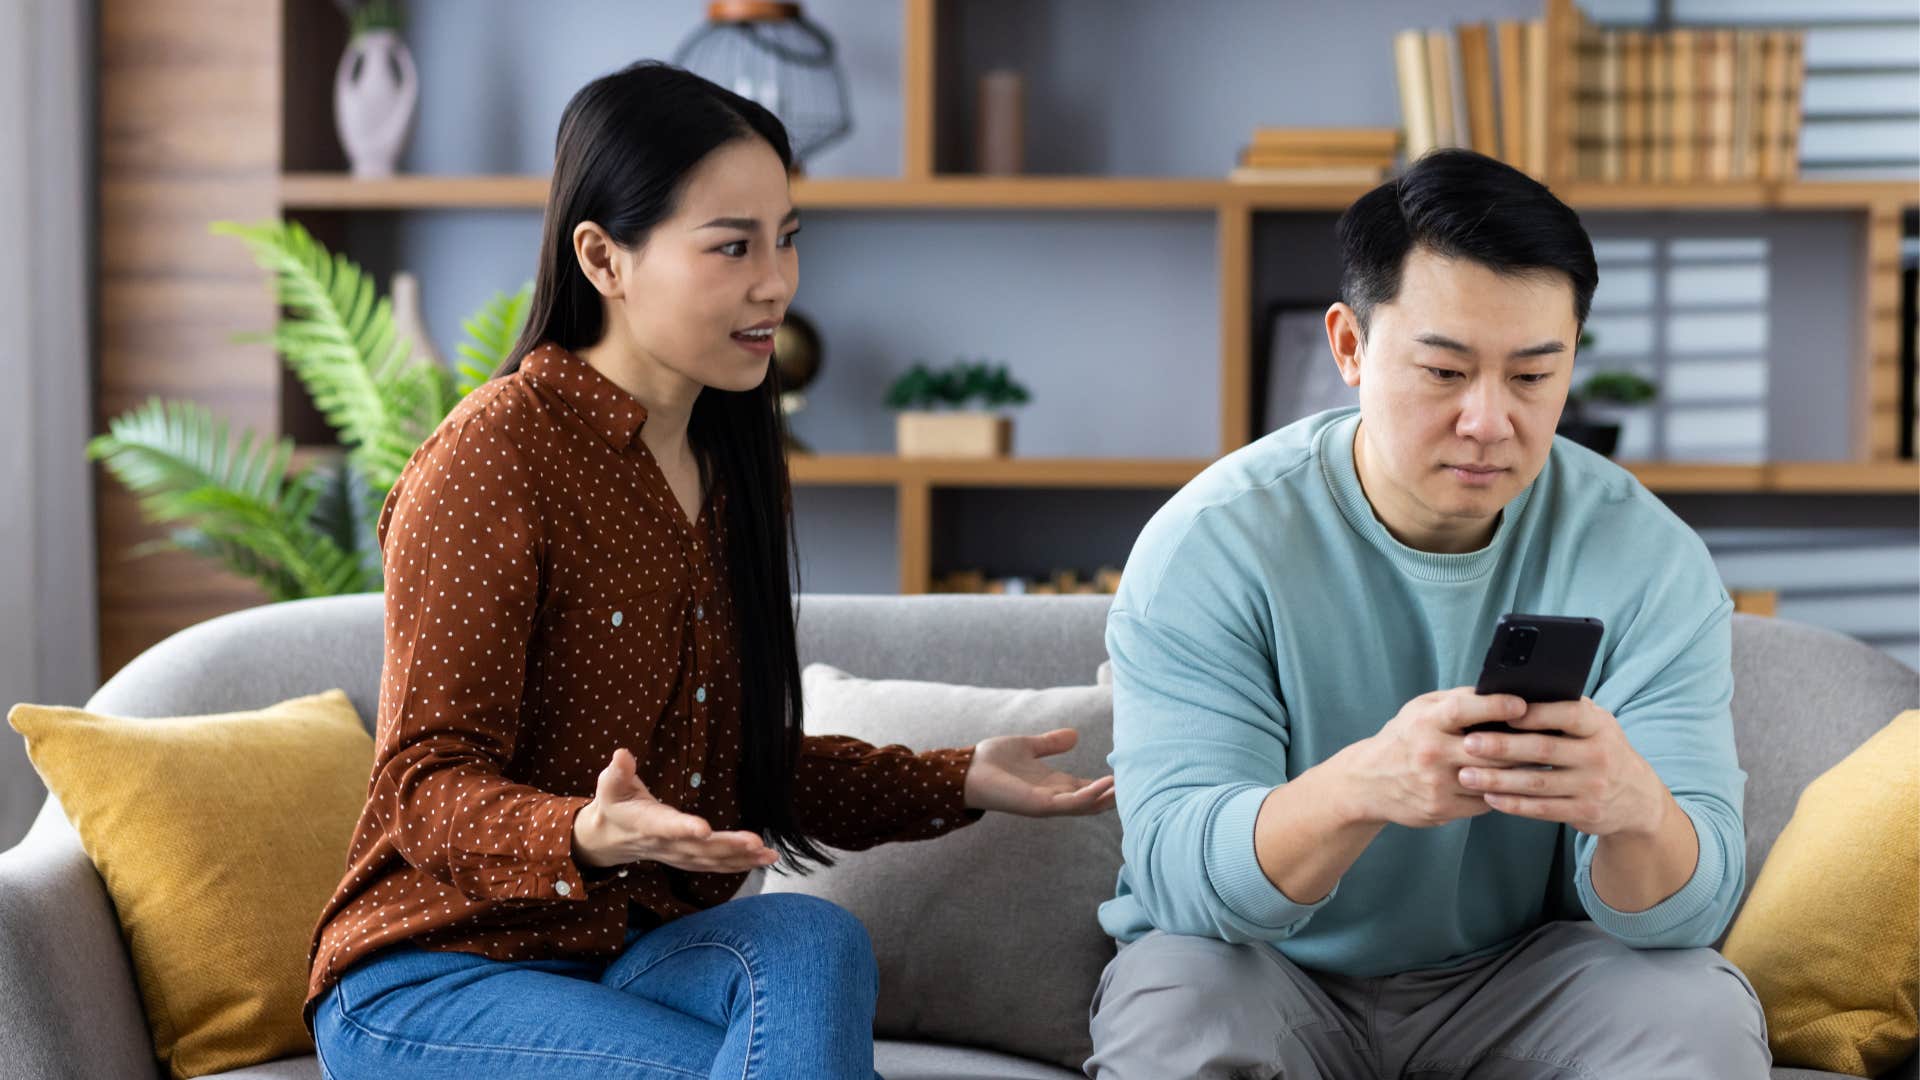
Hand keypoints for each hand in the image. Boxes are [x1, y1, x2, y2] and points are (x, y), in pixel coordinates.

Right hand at [571, 748, 779, 872]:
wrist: (609, 839)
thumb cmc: (614, 805)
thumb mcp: (609, 786)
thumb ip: (618, 772)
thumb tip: (622, 754)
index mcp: (646, 824)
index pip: (666, 827)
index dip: (683, 828)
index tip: (704, 829)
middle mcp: (665, 844)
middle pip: (699, 848)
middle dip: (728, 846)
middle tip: (755, 842)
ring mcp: (678, 855)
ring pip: (711, 860)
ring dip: (741, 858)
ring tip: (768, 854)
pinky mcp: (689, 859)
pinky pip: (715, 865)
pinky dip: (740, 864)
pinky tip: (763, 859)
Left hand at [963, 728, 1116, 816]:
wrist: (967, 770)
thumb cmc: (992, 761)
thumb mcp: (1029, 746)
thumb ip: (1051, 743)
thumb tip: (1075, 735)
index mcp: (1054, 784)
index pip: (1089, 787)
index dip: (1108, 783)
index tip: (1130, 774)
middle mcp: (1055, 796)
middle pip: (1093, 800)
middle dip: (1115, 795)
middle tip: (1141, 784)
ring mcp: (1049, 802)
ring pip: (1088, 805)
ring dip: (1109, 796)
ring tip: (1130, 784)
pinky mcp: (1040, 804)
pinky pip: (1072, 802)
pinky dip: (1091, 795)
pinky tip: (1107, 785)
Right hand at [1339, 687, 1527, 827]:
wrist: (1368, 782)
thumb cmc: (1404, 738)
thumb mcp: (1420, 709)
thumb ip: (1456, 700)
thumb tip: (1499, 691)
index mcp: (1426, 722)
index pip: (1464, 710)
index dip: (1495, 706)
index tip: (1521, 705)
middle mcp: (1430, 753)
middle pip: (1488, 749)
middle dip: (1521, 744)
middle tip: (1548, 739)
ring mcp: (1435, 784)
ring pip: (1492, 779)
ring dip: (1518, 772)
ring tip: (1540, 763)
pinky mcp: (1440, 808)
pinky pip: (1484, 801)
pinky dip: (1499, 792)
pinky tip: (1510, 785)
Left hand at [1455, 698, 1668, 837]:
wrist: (1636, 797)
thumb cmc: (1598, 748)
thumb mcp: (1594, 725)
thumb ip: (1562, 709)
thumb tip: (1512, 693)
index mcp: (1599, 725)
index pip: (1566, 714)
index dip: (1533, 714)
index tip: (1499, 713)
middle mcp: (1598, 755)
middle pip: (1543, 750)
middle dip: (1502, 746)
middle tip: (1468, 743)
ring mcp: (1592, 787)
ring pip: (1537, 783)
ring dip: (1498, 780)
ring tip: (1466, 775)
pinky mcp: (1585, 812)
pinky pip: (1542, 809)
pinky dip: (1513, 804)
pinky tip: (1489, 798)